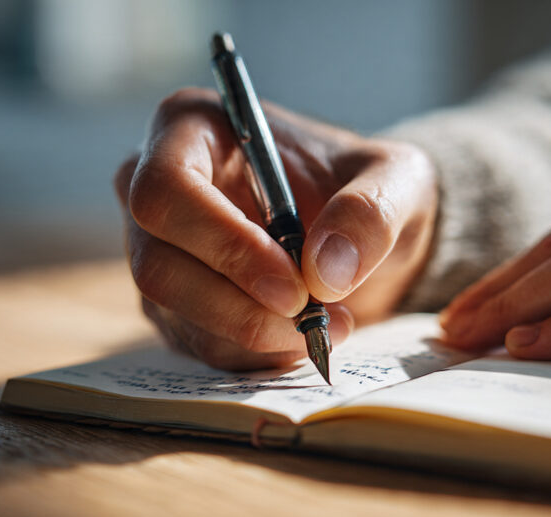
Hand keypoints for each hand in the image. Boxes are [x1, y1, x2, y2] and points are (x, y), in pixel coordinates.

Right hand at [115, 88, 437, 369]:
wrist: (359, 235)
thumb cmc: (366, 189)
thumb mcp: (398, 182)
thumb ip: (371, 212)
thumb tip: (325, 271)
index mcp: (190, 128)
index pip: (165, 189)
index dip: (223, 244)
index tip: (294, 286)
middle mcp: (152, 187)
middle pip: (157, 264)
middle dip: (237, 306)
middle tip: (310, 319)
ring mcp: (155, 249)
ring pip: (174, 313)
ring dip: (253, 335)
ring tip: (325, 327)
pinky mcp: (171, 303)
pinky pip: (195, 344)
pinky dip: (253, 354)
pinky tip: (300, 337)